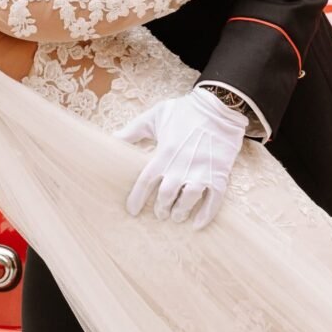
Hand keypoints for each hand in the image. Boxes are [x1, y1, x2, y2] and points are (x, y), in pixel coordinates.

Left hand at [113, 87, 246, 229]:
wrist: (218, 107)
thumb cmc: (184, 111)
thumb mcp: (154, 116)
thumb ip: (132, 130)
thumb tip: (111, 139)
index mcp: (164, 153)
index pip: (146, 182)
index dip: (137, 198)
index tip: (132, 210)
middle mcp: (182, 166)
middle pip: (166, 195)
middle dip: (160, 208)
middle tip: (159, 214)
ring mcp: (202, 171)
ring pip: (188, 200)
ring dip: (180, 212)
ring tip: (176, 216)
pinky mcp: (220, 175)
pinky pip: (214, 200)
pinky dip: (206, 215)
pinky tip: (197, 224)